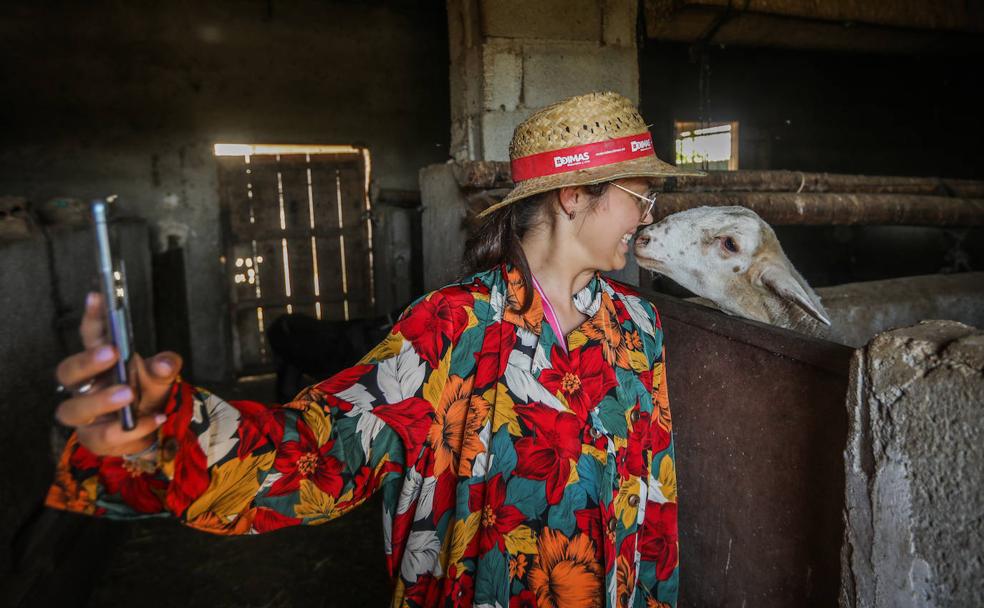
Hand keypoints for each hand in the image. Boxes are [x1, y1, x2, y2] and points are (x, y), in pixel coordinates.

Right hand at [54, 292, 183, 456]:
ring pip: (73, 409)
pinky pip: (103, 436)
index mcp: (99, 362)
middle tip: (112, 352)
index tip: (98, 296)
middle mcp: (84, 387)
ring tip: (128, 393)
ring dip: (100, 400)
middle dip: (86, 361)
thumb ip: (164, 368)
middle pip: (67, 372)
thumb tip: (168, 363)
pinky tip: (153, 419)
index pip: (90, 336)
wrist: (151, 428)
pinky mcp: (93, 439)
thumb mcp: (160, 376)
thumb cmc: (147, 392)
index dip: (92, 317)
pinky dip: (130, 429)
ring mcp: (84, 415)